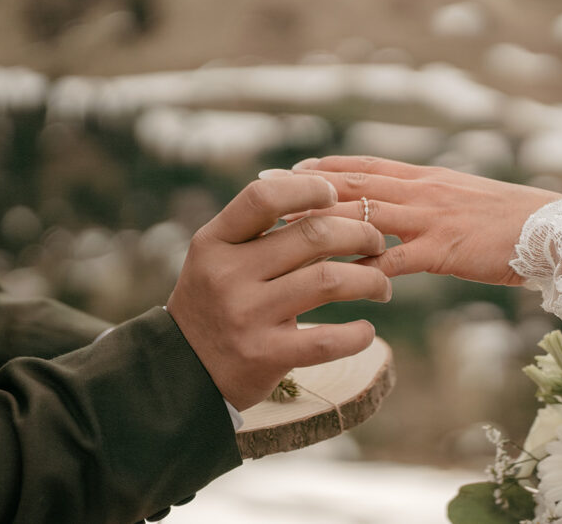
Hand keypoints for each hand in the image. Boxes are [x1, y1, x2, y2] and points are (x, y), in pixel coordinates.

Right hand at [166, 173, 390, 410]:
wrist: (180, 372)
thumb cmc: (214, 304)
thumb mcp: (219, 260)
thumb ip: (261, 233)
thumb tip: (329, 200)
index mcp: (214, 242)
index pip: (263, 198)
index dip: (308, 188)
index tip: (335, 195)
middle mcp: (228, 274)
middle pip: (313, 235)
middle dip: (360, 233)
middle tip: (377, 243)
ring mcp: (246, 316)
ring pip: (329, 280)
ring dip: (370, 279)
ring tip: (381, 285)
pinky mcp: (264, 356)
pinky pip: (326, 339)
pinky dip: (357, 334)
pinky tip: (366, 330)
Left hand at [288, 156, 561, 285]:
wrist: (554, 230)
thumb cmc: (511, 220)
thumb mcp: (464, 200)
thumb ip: (430, 202)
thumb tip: (400, 211)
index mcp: (426, 177)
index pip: (366, 165)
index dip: (326, 167)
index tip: (291, 169)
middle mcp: (422, 190)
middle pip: (354, 185)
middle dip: (308, 188)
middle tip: (265, 189)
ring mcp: (430, 217)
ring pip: (364, 216)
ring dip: (322, 224)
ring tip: (284, 232)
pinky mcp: (443, 248)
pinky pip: (394, 259)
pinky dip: (364, 269)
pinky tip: (338, 278)